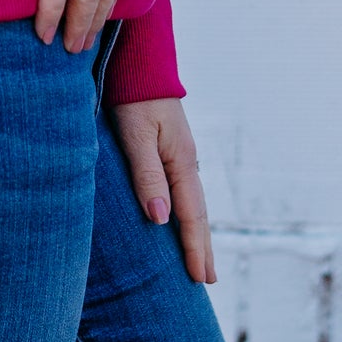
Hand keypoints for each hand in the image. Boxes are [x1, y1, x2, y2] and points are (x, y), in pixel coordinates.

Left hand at [112, 96, 215, 283]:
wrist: (139, 60)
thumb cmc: (133, 97)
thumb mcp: (136, 136)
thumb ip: (147, 175)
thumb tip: (161, 220)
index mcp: (182, 161)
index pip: (191, 215)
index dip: (193, 248)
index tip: (200, 280)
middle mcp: (186, 160)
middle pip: (198, 212)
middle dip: (202, 246)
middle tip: (208, 280)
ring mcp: (180, 153)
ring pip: (192, 201)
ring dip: (196, 232)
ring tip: (199, 257)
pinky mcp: (170, 147)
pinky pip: (183, 189)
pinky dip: (187, 211)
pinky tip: (180, 217)